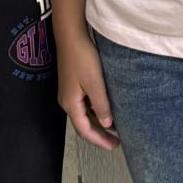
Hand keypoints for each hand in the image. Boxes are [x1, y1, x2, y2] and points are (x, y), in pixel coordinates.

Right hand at [56, 29, 118, 150]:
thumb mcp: (95, 83)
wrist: (71, 36)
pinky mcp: (73, 84)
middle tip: (116, 142)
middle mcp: (67, 102)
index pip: (85, 131)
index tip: (114, 146)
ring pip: (84, 115)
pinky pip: (84, 105)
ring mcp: (69, 93)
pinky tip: (106, 109)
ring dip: (98, 123)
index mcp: (70, 104)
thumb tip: (108, 124)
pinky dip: (95, 111)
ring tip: (114, 128)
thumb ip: (101, 105)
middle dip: (99, 135)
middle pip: (83, 125)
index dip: (100, 141)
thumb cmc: (82, 58)